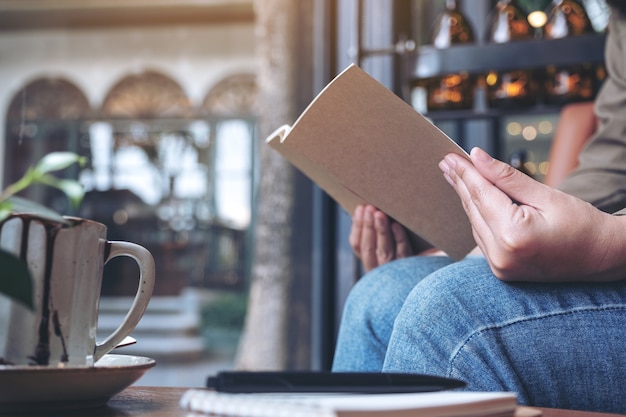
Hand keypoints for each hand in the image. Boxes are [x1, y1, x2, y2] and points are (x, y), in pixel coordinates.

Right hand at [349, 205, 413, 271]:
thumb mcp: (387, 247)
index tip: (360, 209)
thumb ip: (377, 235)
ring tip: (380, 213)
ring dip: (380, 230)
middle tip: (369, 208)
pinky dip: (399, 238)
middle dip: (368, 226)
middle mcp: (379, 271)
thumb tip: (366, 213)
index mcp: (371, 264)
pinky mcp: (411, 269)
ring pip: (384, 251)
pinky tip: (396, 225)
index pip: (358, 246)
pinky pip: (403, 253)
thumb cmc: (406, 253)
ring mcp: (394, 272)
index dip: (357, 227)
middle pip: (369, 248)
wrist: (427, 275)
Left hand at [439, 147, 625, 281]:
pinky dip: (477, 216)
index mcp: (513, 234)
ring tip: (456, 175)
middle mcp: (501, 255)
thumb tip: (476, 157)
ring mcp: (499, 266)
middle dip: (460, 182)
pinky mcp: (501, 271)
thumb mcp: (545, 194)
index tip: (450, 156)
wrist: (602, 258)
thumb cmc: (581, 224)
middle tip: (446, 161)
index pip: (480, 194)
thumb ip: (506, 177)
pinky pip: (482, 237)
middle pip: (473, 209)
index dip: (465, 172)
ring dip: (466, 198)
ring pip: (474, 223)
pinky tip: (471, 199)